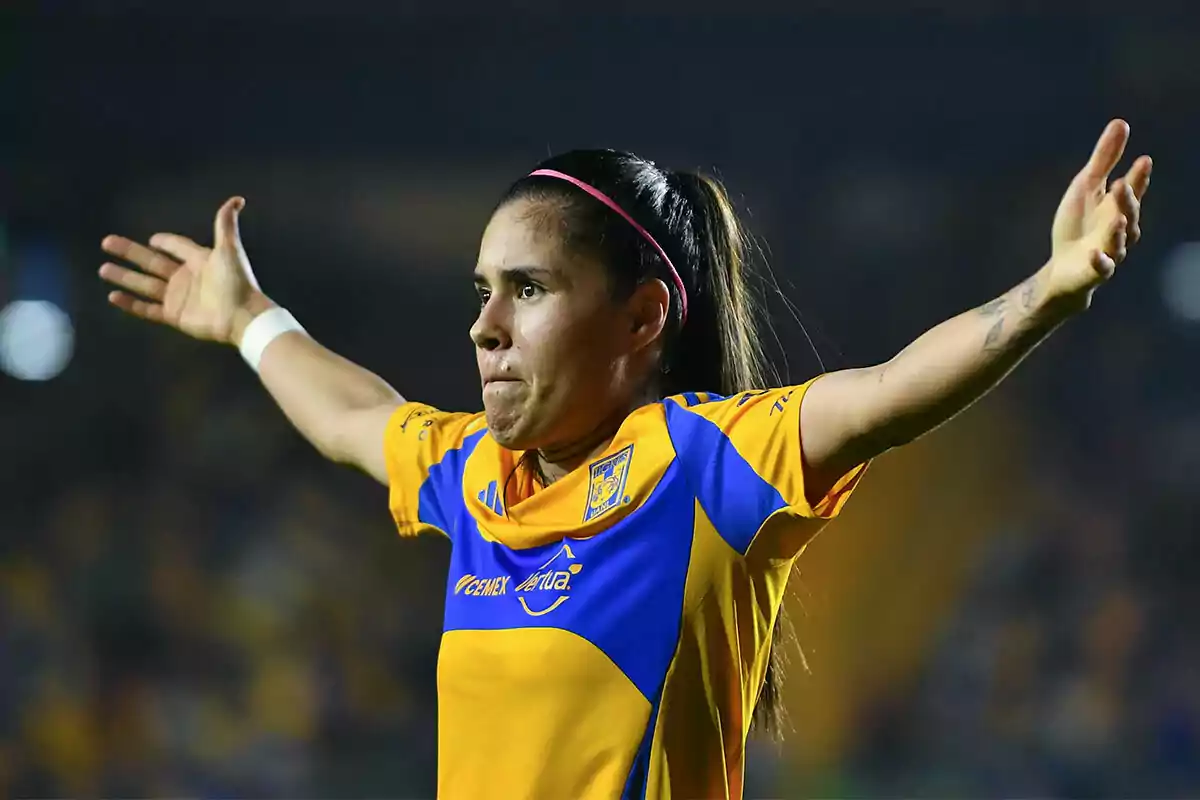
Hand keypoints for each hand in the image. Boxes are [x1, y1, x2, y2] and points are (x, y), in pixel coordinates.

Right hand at [100, 196, 270, 344]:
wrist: (242, 316)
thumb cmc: (237, 282)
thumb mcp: (229, 249)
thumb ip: (226, 224)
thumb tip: (237, 199)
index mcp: (199, 261)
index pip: (177, 247)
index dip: (166, 242)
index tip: (153, 238)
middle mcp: (186, 278)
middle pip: (151, 262)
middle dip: (129, 252)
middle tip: (106, 241)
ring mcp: (179, 298)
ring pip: (145, 285)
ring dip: (124, 276)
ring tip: (103, 268)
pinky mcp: (175, 315)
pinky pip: (147, 309)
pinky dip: (130, 304)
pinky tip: (113, 296)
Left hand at [1045, 119, 1151, 311]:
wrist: (1063, 268)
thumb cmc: (1078, 225)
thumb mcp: (1086, 187)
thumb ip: (1103, 159)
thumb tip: (1121, 122)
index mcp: (1117, 206)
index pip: (1132, 189)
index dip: (1138, 177)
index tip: (1143, 161)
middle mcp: (1119, 228)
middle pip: (1128, 213)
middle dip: (1127, 200)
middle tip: (1122, 184)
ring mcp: (1109, 251)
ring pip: (1119, 241)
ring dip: (1119, 231)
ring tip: (1118, 218)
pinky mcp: (1095, 272)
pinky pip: (1102, 268)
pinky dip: (1100, 261)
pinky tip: (1095, 253)